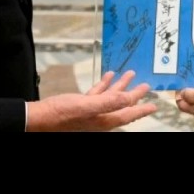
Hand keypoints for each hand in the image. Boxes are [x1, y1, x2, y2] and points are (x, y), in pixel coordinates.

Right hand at [26, 70, 156, 131]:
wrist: (39, 118)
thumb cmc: (61, 114)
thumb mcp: (86, 106)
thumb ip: (108, 102)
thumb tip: (129, 99)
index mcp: (103, 119)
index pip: (127, 114)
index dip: (141, 109)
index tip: (154, 105)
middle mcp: (99, 117)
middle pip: (121, 105)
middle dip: (134, 95)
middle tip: (146, 86)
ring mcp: (90, 111)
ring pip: (110, 98)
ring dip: (120, 86)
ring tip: (130, 74)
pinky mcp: (80, 105)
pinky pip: (97, 94)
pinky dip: (103, 85)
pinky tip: (108, 75)